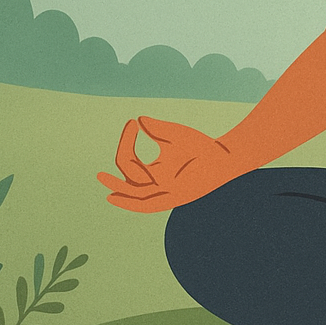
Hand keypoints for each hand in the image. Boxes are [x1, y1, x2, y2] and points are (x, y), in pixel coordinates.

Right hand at [97, 116, 245, 212]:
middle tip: (101, 169)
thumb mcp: (175, 134)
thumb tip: (141, 119)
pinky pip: (148, 205)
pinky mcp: (174, 198)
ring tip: (102, 177)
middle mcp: (155, 184)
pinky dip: (131, 204)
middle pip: (128, 177)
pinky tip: (117, 197)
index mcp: (153, 170)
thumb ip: (157, 129)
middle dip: (118, 168)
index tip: (133, 122)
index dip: (127, 141)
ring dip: (117, 188)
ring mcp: (164, 192)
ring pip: (134, 193)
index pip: (129, 160)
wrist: (225, 156)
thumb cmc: (201, 146)